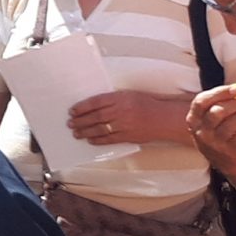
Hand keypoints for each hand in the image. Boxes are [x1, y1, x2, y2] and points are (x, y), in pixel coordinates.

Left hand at [67, 90, 189, 146]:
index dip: (82, 107)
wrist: (166, 118)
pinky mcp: (129, 136)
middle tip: (70, 123)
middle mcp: (121, 111)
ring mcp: (125, 124)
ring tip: (76, 133)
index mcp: (120, 98)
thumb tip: (93, 106)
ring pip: (100, 128)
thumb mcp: (130, 95)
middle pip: (95, 116)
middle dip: (80, 120)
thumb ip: (113, 100)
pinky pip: (110, 139)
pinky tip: (90, 140)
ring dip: (85, 131)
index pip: (96, 102)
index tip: (72, 110)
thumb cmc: (149, 105)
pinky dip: (98, 140)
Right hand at [191, 85, 235, 157]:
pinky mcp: (231, 152)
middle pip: (216, 112)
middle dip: (233, 105)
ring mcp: (216, 144)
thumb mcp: (210, 119)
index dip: (219, 93)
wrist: (226, 161)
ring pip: (232, 123)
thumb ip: (219, 103)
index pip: (201, 102)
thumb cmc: (220, 132)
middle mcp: (202, 133)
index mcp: (194, 121)